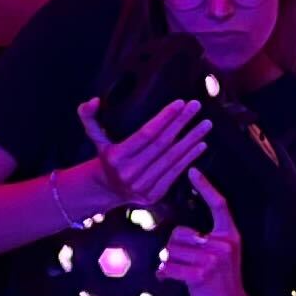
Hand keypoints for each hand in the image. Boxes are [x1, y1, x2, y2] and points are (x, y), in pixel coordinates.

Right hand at [76, 95, 209, 213]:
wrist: (108, 189)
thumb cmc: (107, 156)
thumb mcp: (95, 137)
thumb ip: (89, 117)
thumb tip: (94, 100)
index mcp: (116, 156)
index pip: (146, 134)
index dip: (165, 118)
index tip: (181, 103)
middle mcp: (130, 173)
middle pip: (162, 144)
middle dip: (182, 123)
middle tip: (197, 106)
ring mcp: (143, 186)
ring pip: (172, 158)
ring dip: (192, 140)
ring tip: (206, 124)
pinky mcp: (154, 195)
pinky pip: (175, 173)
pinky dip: (190, 158)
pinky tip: (202, 144)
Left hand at [164, 172, 261, 295]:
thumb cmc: (222, 284)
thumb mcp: (222, 258)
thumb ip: (207, 242)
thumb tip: (178, 236)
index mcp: (230, 236)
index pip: (219, 205)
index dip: (206, 187)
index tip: (193, 171)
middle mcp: (223, 244)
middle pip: (180, 233)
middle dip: (174, 249)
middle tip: (183, 264)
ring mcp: (213, 259)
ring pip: (171, 251)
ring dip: (169, 264)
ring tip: (180, 274)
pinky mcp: (200, 275)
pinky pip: (169, 266)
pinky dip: (164, 274)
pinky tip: (170, 280)